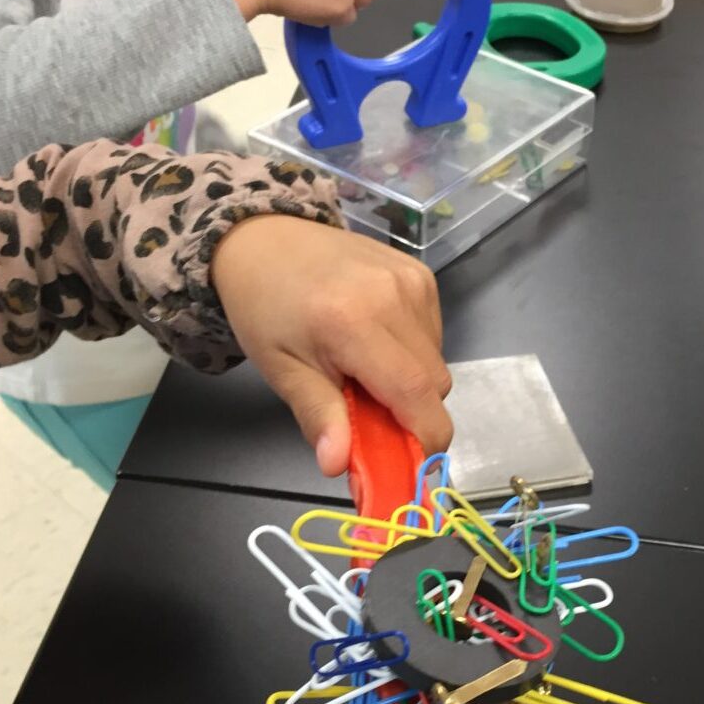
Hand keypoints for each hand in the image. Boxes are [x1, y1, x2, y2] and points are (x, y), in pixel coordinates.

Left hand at [211, 216, 451, 476]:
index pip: (417, 393)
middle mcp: (394, 296)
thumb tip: (338, 465)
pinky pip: (434, 336)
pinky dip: (413, 353)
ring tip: (368, 372)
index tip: (412, 464)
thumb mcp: (281, 369)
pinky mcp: (421, 274)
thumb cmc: (266, 308)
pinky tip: (378, 342)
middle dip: (413, 413)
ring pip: (438, 362)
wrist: (265, 238)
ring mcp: (413, 281)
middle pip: (435, 383)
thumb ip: (317, 415)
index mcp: (354, 322)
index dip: (425, 438)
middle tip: (373, 416)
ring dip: (412, 383)